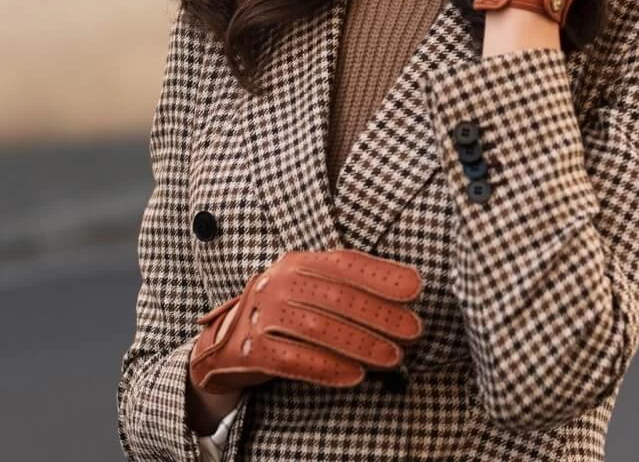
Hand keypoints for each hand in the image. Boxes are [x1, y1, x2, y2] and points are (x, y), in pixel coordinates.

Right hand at [188, 249, 423, 393]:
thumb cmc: (282, 315)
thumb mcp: (309, 291)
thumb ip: (346, 288)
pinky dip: (326, 368)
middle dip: (379, 314)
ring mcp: (262, 314)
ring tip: (392, 358)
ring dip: (360, 343)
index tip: (416, 289)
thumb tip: (405, 294)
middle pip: (336, 296)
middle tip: (413, 330)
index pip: (346, 263)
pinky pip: (293, 359)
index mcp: (298, 262)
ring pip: (318, 328)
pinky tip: (354, 376)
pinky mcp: (250, 348)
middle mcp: (279, 282)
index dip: (382, 275)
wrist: (221, 345)